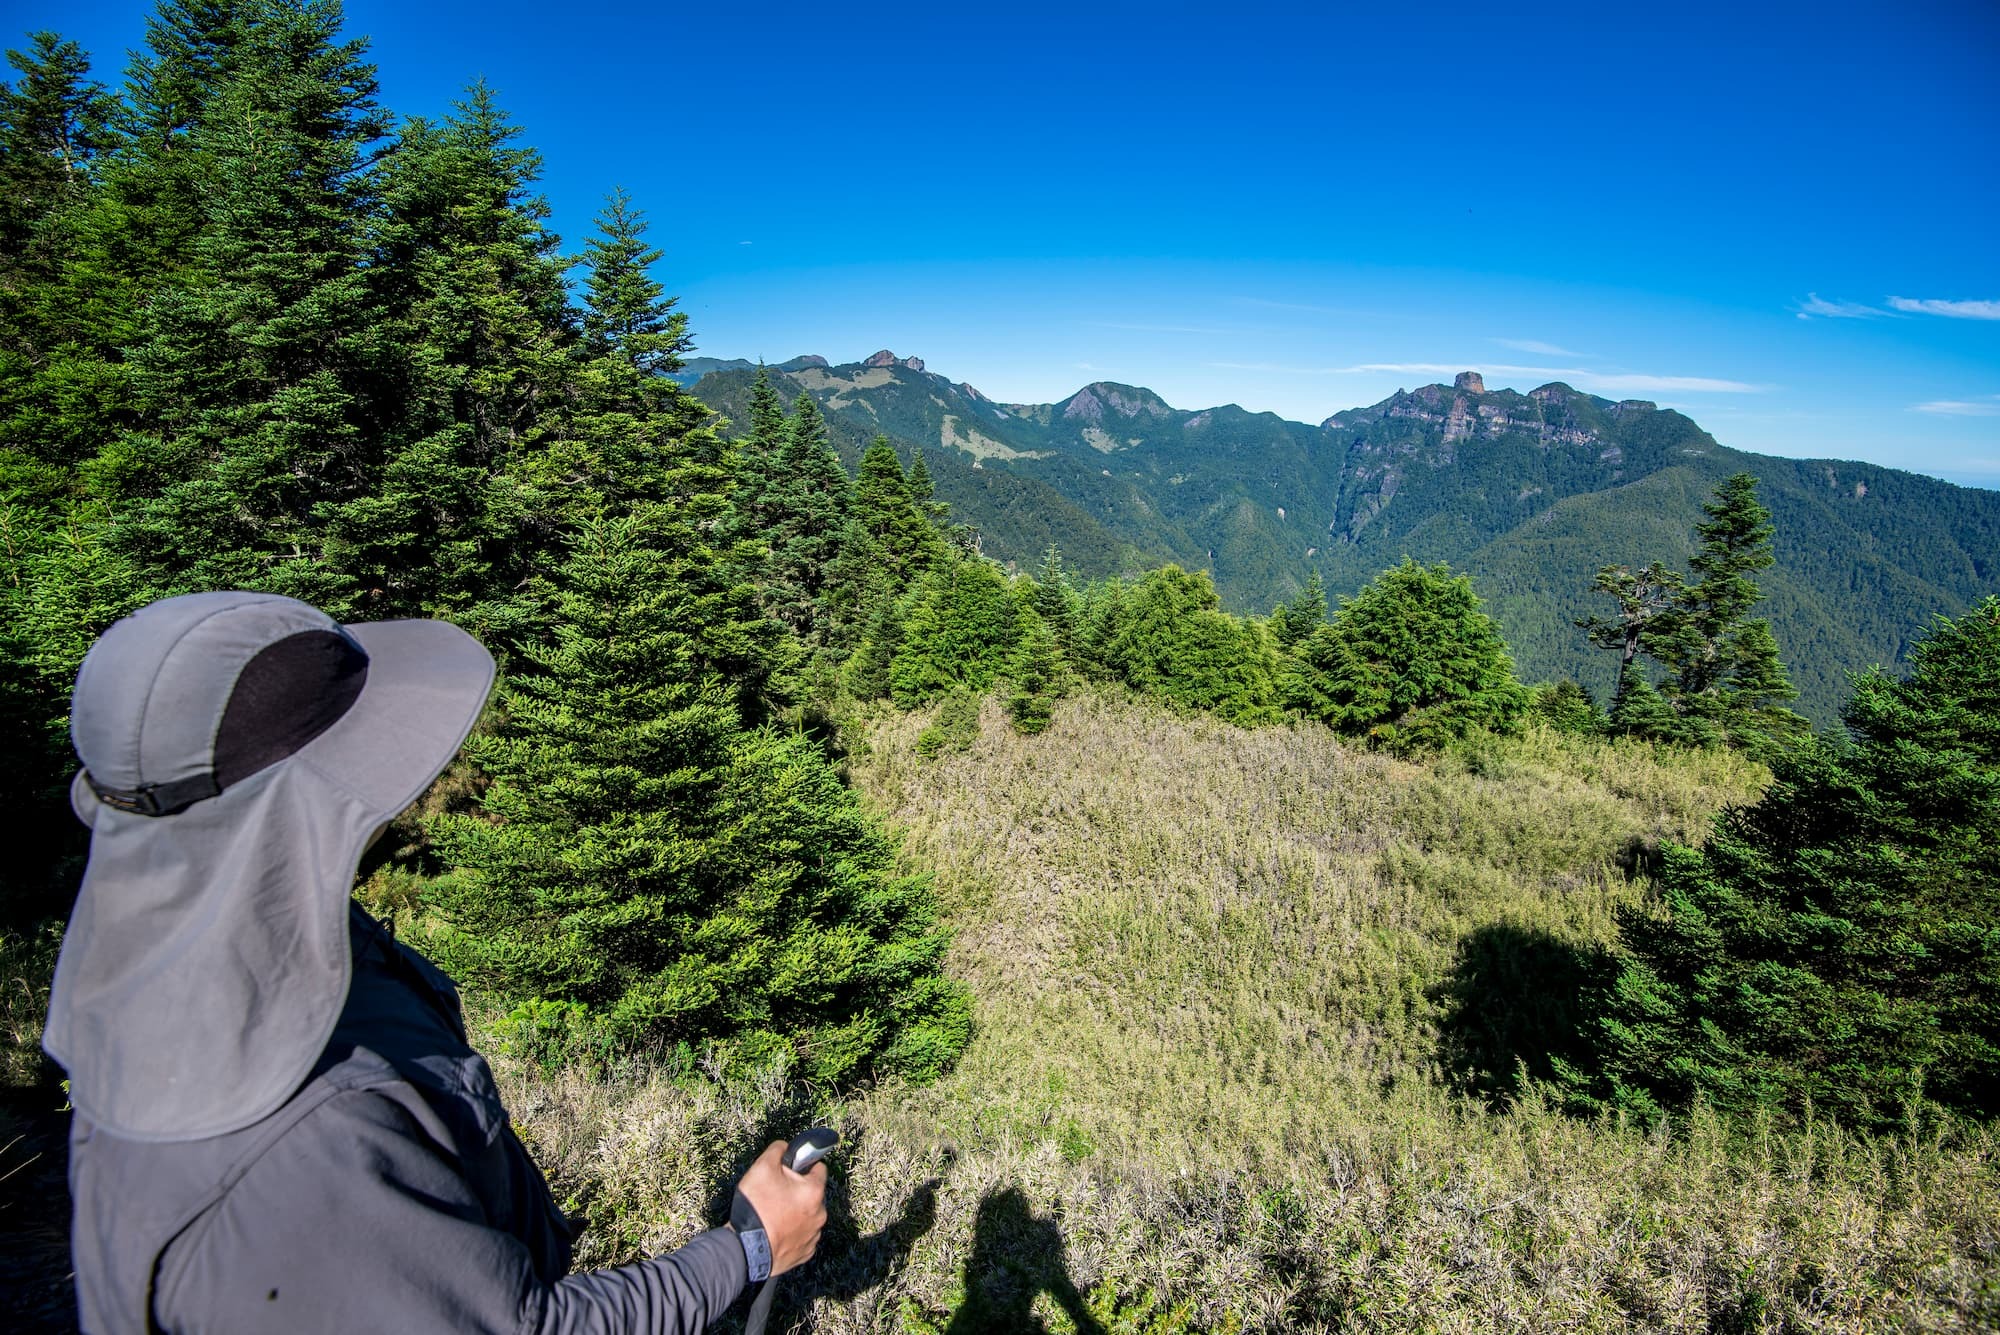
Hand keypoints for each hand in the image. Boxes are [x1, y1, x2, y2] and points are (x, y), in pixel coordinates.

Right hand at [735, 1140, 827, 1275]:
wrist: (745, 1249)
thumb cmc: (757, 1207)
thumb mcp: (762, 1168)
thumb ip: (778, 1150)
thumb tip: (785, 1147)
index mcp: (815, 1191)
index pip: (819, 1168)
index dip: (803, 1165)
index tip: (788, 1171)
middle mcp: (821, 1214)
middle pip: (812, 1193)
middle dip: (798, 1191)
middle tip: (776, 1194)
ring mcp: (814, 1236)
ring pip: (808, 1215)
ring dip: (796, 1213)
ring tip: (773, 1215)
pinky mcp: (805, 1253)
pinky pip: (802, 1236)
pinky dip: (792, 1233)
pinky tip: (776, 1231)